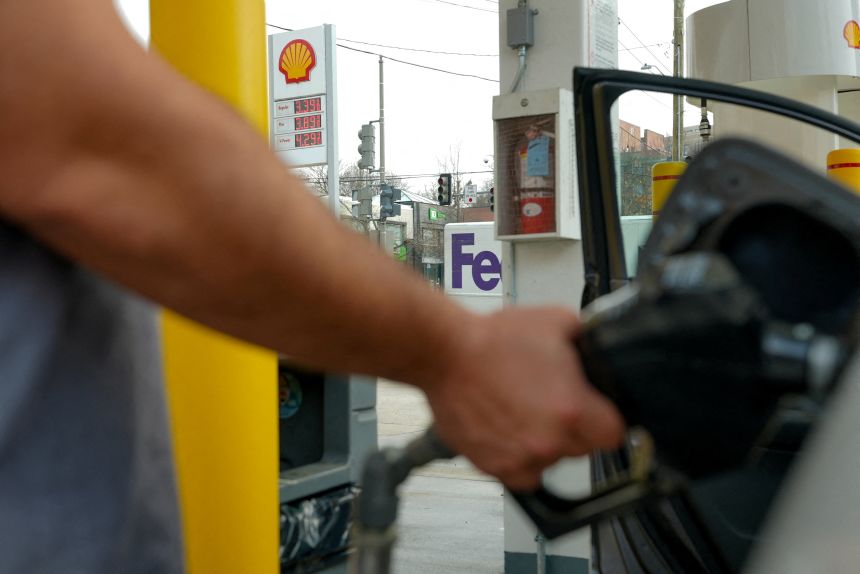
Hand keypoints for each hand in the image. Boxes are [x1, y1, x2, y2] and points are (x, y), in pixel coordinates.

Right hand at [422, 307, 624, 489]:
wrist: (444, 354)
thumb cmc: (492, 339)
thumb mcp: (557, 320)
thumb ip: (586, 340)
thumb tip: (597, 349)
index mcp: (573, 409)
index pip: (614, 433)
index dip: (606, 418)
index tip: (596, 410)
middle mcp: (549, 440)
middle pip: (583, 448)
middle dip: (574, 427)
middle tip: (552, 400)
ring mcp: (520, 457)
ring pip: (552, 461)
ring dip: (546, 442)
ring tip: (525, 410)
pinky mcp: (493, 465)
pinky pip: (522, 474)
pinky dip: (520, 458)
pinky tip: (512, 431)